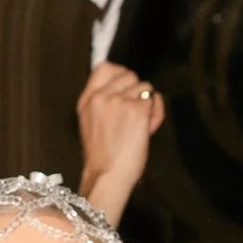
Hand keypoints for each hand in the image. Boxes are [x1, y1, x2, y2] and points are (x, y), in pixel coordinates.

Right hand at [74, 60, 162, 220]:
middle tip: (133, 113)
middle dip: (136, 91)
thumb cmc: (103, 156)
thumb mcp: (92, 123)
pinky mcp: (136, 110)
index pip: (104, 68)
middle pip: (129, 75)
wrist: (107, 175)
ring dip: (147, 103)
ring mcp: (118, 101)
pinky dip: (156, 113)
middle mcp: (101, 97)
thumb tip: (127, 88)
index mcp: (87, 100)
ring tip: (139, 125)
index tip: (126, 86)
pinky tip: (148, 128)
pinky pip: (154, 100)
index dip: (120, 74)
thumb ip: (104, 103)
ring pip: (144, 87)